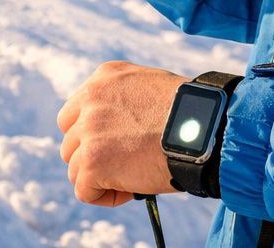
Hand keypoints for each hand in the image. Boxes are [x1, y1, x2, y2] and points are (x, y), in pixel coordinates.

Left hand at [57, 61, 185, 206]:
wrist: (202, 128)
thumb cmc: (189, 113)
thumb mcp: (150, 88)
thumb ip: (124, 101)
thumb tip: (116, 130)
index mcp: (104, 78)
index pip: (76, 113)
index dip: (93, 135)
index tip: (114, 146)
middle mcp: (90, 100)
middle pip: (71, 141)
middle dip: (93, 157)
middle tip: (122, 165)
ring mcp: (89, 131)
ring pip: (76, 168)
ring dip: (100, 178)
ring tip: (132, 179)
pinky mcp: (93, 162)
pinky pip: (85, 191)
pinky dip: (106, 196)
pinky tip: (131, 190)